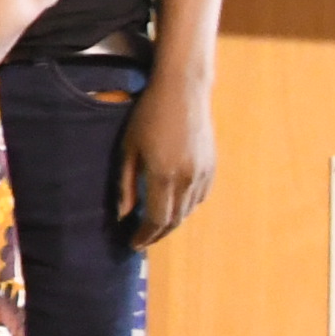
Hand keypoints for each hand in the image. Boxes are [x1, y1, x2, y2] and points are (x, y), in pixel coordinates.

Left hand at [117, 72, 212, 244]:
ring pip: (188, 210)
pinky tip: (172, 207)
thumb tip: (123, 214)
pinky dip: (185, 208)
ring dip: (171, 222)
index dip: (145, 235)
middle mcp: (188, 178)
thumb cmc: (147, 115)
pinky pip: (199, 197)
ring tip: (153, 227)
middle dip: (156, 234)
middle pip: (174, 220)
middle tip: (141, 240)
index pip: (156, 219)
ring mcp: (203, 173)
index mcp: (164, 174)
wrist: (183, 91)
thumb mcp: (128, 148)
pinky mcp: (211, 167)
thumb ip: (125, 183)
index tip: (132, 243)